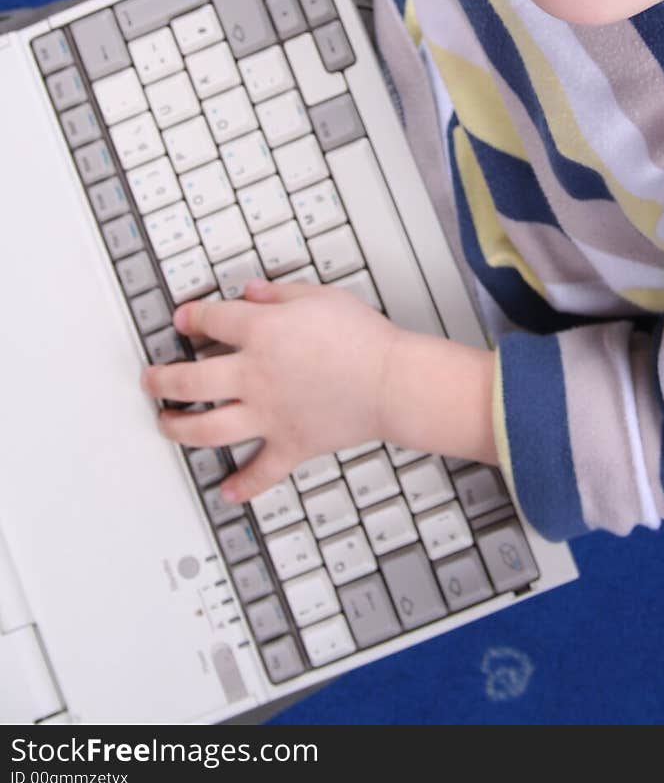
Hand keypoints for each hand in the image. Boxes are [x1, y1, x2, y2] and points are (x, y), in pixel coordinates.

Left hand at [140, 278, 400, 502]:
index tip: (183, 320)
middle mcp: (255, 376)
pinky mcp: (289, 444)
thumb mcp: (319, 297)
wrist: (392, 380)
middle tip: (151, 380)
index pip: (210, 321)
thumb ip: (279, 294)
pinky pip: (260, 471)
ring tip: (165, 425)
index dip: (190, 318)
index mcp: (261, 333)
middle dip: (162, 379)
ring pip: (207, 429)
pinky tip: (226, 491)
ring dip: (179, 428)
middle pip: (190, 380)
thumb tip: (251, 291)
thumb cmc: (363, 337)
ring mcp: (268, 414)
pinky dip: (242, 485)